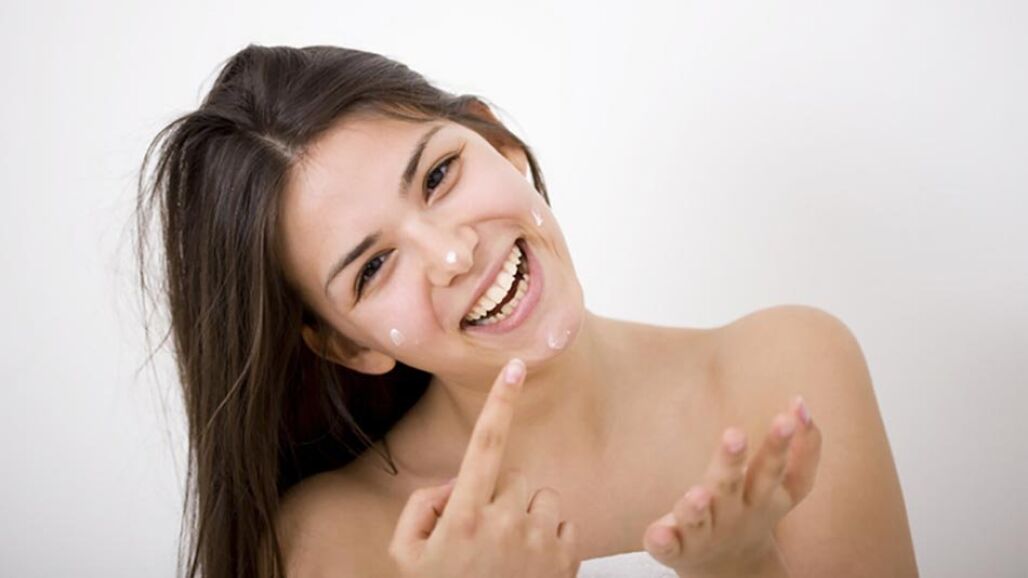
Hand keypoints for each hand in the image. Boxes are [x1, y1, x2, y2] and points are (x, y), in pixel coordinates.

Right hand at [387, 358, 579, 577]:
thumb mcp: (406, 553)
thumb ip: (422, 504)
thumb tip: (455, 482)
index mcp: (465, 514)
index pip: (486, 444)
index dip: (500, 402)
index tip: (516, 366)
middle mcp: (506, 521)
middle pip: (516, 474)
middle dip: (501, 491)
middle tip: (482, 530)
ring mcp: (539, 541)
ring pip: (543, 495)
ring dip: (527, 512)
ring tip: (507, 549)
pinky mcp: (565, 559)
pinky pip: (563, 521)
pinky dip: (548, 534)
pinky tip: (528, 561)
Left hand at [642, 396, 821, 576]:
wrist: (729, 569)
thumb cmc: (751, 509)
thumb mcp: (785, 487)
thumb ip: (803, 449)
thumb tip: (801, 403)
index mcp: (762, 497)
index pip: (776, 471)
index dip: (784, 446)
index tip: (788, 416)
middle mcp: (733, 514)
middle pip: (733, 487)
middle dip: (732, 462)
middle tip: (734, 434)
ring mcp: (704, 534)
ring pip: (698, 520)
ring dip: (697, 508)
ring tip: (697, 494)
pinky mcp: (676, 548)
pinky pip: (667, 545)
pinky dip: (663, 540)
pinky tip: (658, 533)